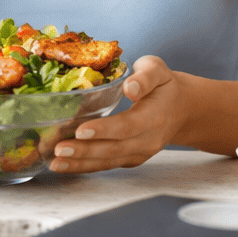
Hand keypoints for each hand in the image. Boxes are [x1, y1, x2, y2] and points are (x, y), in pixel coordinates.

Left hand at [49, 55, 183, 172]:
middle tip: (58, 148)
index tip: (81, 131)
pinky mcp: (130, 159)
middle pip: (114, 148)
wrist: (182, 109)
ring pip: (108, 161)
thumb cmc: (164, 85)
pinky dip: (84, 166)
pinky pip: (106, 164)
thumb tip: (131, 88)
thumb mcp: (157, 70)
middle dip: (85, 151)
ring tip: (55, 162)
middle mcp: (148, 140)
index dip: (104, 130)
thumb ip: (145, 76)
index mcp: (155, 116)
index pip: (127, 126)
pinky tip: (63, 165)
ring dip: (80, 163)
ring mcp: (140, 153)